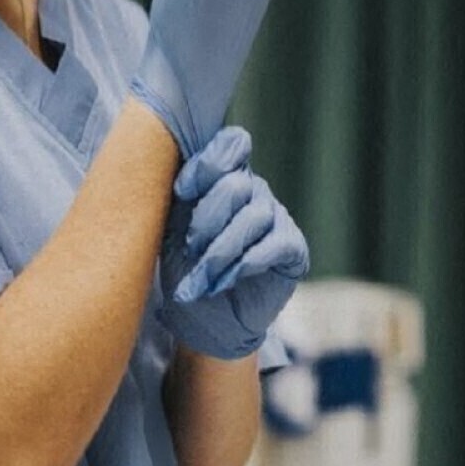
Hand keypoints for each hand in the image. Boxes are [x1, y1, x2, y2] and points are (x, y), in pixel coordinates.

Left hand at [157, 127, 309, 359]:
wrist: (202, 321)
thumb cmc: (184, 269)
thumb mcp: (171, 228)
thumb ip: (180, 196)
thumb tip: (174, 170)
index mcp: (225, 177)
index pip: (232, 144)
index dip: (207, 164)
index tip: (181, 192)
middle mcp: (255, 190)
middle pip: (236, 184)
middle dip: (206, 219)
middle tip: (189, 250)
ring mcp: (276, 217)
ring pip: (253, 216)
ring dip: (219, 251)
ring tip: (200, 279)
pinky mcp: (292, 249)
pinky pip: (274, 244)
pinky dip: (243, 264)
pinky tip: (223, 282)